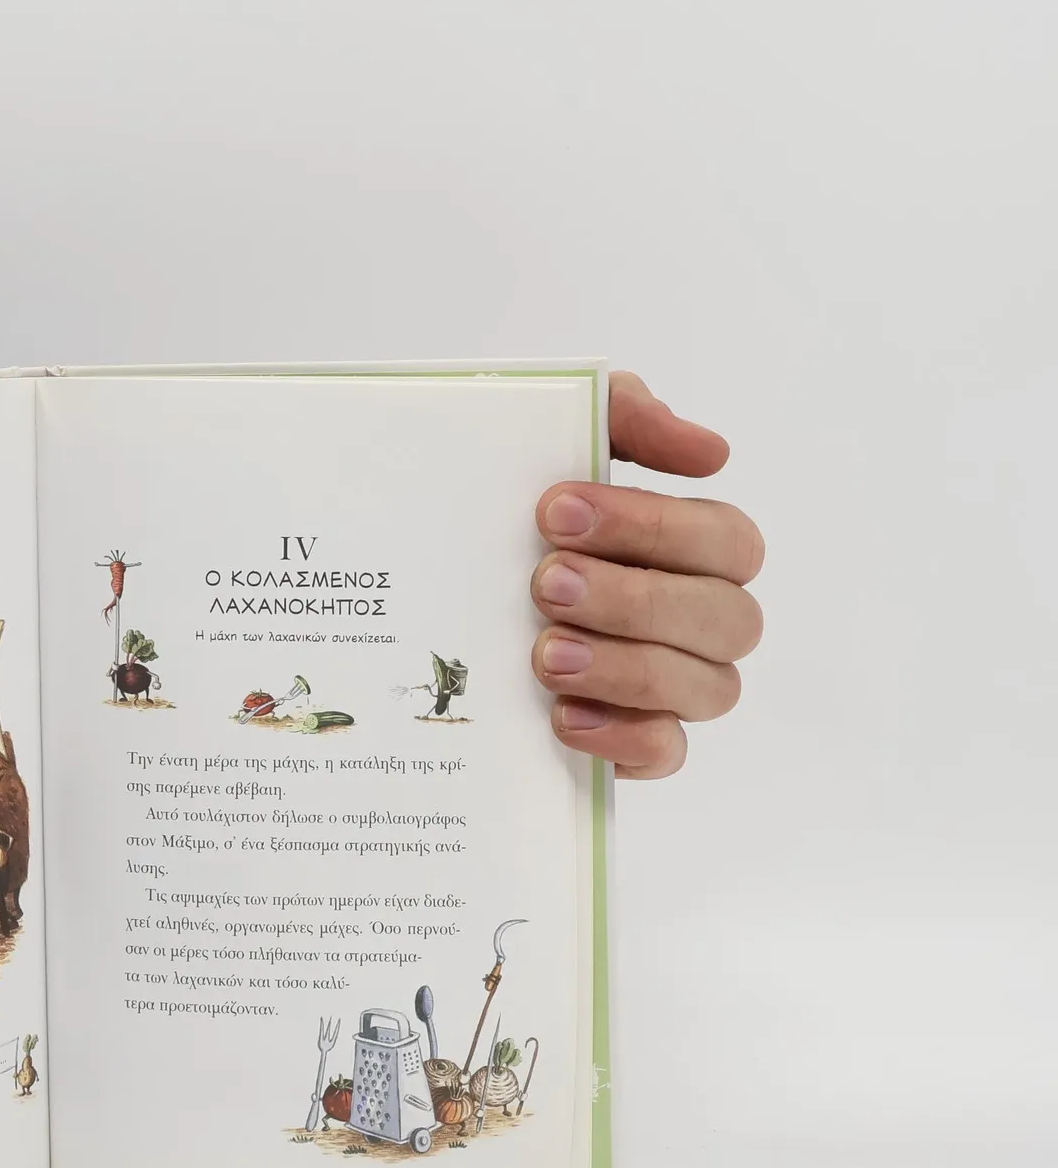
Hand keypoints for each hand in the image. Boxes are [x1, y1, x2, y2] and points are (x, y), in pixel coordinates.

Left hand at [530, 373, 762, 778]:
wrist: (443, 566)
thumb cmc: (525, 498)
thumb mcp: (559, 430)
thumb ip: (626, 414)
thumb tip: (710, 450)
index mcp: (700, 543)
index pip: (724, 538)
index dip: (651, 526)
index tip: (556, 509)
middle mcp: (705, 615)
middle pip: (724, 617)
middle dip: (633, 598)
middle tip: (545, 582)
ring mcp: (681, 681)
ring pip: (706, 688)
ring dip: (626, 669)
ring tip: (547, 654)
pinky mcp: (642, 737)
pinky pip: (668, 753)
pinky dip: (625, 739)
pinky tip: (563, 717)